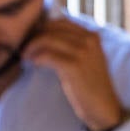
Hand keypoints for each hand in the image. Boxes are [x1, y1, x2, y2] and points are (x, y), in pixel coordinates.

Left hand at [23, 14, 125, 130]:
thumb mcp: (86, 60)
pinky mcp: (75, 66)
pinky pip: (48, 55)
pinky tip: (33, 64)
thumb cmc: (91, 86)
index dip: (43, 28)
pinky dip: (37, 58)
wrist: (104, 108)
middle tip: (25, 48)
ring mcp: (83, 52)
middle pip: (52, 28)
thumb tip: (44, 35)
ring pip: (48, 39)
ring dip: (32, 47)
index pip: (62, 22)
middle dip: (35, 36)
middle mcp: (89, 40)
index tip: (32, 38)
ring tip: (26, 56)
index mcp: (92, 36)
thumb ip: (73, 46)